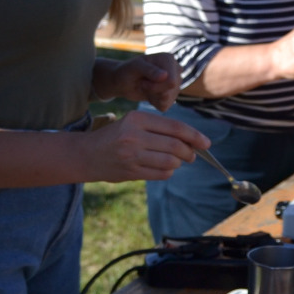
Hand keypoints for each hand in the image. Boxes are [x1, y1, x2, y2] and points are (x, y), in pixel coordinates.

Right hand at [82, 108, 207, 181]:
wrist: (87, 154)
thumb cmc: (116, 136)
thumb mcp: (134, 123)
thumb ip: (159, 129)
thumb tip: (192, 140)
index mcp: (137, 119)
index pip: (175, 128)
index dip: (194, 136)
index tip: (206, 143)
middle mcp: (134, 136)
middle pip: (175, 146)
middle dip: (189, 152)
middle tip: (192, 155)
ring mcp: (132, 156)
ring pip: (170, 162)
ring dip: (179, 163)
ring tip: (178, 161)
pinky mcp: (130, 172)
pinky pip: (160, 174)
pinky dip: (168, 172)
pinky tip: (165, 168)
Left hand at [103, 53, 181, 109]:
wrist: (123, 82)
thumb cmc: (127, 71)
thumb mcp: (135, 67)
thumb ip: (149, 70)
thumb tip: (165, 76)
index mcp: (168, 59)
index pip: (171, 81)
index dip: (155, 86)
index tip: (143, 80)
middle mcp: (175, 70)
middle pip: (171, 91)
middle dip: (153, 91)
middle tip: (143, 83)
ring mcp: (175, 83)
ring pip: (168, 99)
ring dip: (152, 96)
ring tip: (145, 87)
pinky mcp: (171, 95)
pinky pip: (165, 106)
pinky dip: (154, 103)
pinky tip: (148, 94)